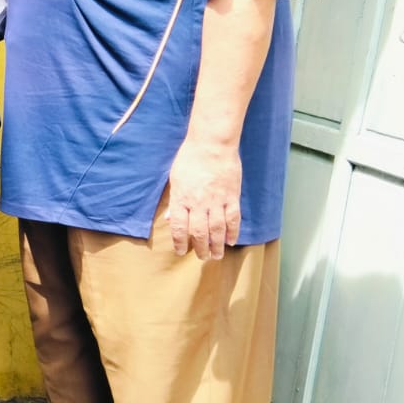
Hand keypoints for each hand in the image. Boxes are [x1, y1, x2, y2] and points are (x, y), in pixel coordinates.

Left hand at [160, 137, 241, 258]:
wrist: (212, 145)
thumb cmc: (189, 158)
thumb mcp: (175, 178)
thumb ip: (174, 200)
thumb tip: (170, 218)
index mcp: (181, 199)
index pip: (179, 227)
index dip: (180, 242)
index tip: (181, 251)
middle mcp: (198, 204)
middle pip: (199, 233)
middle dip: (201, 248)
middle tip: (203, 257)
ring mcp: (217, 201)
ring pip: (217, 230)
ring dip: (217, 245)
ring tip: (216, 255)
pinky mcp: (232, 197)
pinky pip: (233, 219)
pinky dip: (233, 232)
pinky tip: (231, 241)